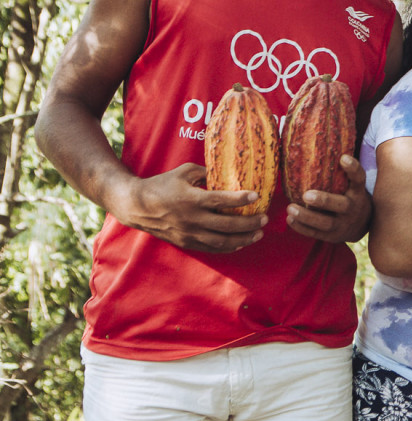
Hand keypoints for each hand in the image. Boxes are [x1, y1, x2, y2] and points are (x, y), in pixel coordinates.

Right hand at [115, 163, 264, 252]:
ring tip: (259, 233)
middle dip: (250, 223)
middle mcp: (191, 219)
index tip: (257, 195)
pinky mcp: (186, 243)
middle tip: (265, 218)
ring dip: (243, 239)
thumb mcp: (183, 172)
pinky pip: (211, 248)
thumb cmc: (161, 185)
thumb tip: (229, 172)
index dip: (241, 199)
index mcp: (191, 199)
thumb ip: (206, 172)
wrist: (136, 206)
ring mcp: (189, 233)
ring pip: (222, 241)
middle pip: (227, 225)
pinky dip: (228, 247)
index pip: (221, 201)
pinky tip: (241, 243)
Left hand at [287, 155, 372, 244]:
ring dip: (307, 217)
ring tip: (290, 209)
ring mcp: (344, 225)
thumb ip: (338, 173)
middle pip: (341, 205)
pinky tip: (289, 220)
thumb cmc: (349, 197)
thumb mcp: (351, 186)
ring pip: (325, 223)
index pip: (359, 178)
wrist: (362, 225)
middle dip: (324, 200)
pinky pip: (316, 234)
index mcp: (358, 192)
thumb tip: (318, 145)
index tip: (342, 158)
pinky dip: (302, 227)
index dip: (352, 169)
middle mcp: (353, 208)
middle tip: (306, 195)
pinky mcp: (334, 237)